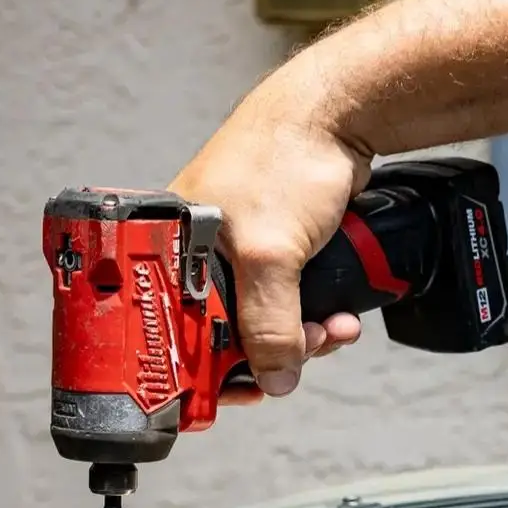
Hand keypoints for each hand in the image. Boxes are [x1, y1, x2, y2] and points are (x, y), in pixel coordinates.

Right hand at [169, 82, 367, 405]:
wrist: (339, 117)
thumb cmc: (284, 161)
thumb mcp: (271, 253)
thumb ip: (270, 321)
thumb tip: (274, 378)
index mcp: (167, 247)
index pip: (168, 327)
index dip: (202, 366)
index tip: (239, 390)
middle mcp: (196, 252)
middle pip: (223, 333)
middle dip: (271, 351)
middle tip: (304, 352)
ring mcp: (240, 251)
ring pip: (265, 320)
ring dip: (303, 336)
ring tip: (333, 331)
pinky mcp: (278, 249)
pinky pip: (291, 300)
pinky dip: (315, 315)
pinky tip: (340, 316)